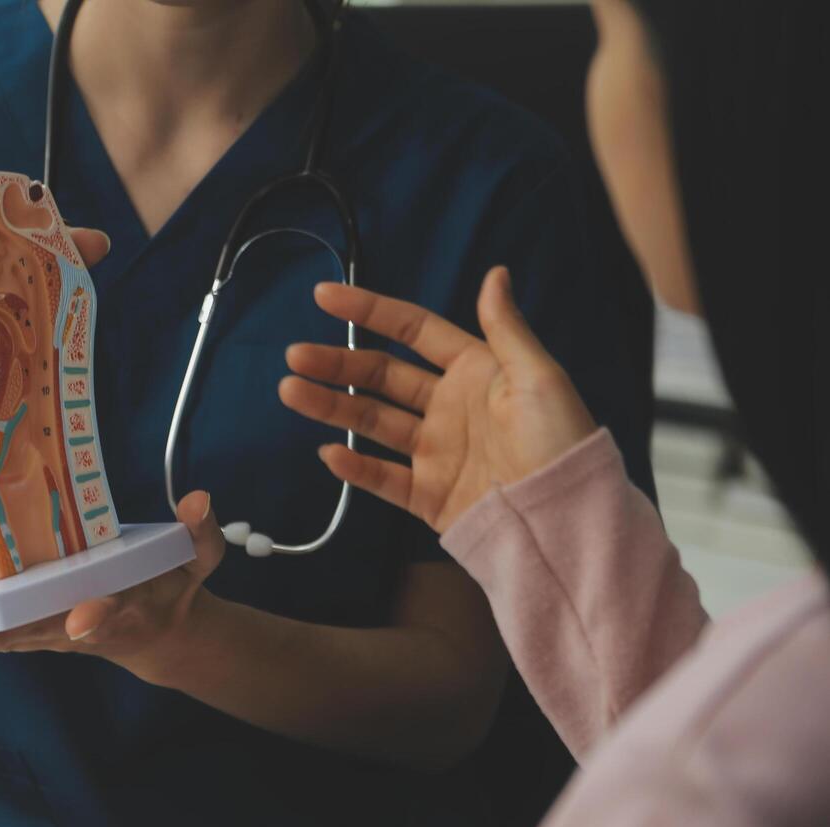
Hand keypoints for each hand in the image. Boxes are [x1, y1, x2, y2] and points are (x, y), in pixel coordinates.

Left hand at [0, 491, 224, 685]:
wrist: (158, 632)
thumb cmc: (171, 586)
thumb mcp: (197, 560)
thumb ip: (199, 533)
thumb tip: (199, 500)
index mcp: (128, 610)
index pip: (112, 616)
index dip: (99, 618)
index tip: (83, 620)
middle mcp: (84, 627)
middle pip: (41, 634)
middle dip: (3, 635)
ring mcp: (56, 634)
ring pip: (11, 640)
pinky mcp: (37, 633)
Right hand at [280, 267, 597, 534]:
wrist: (568, 519)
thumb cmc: (562, 442)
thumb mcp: (539, 377)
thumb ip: (506, 328)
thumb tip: (495, 273)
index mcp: (477, 372)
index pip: (412, 332)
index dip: (369, 312)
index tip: (324, 297)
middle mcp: (450, 408)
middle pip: (380, 377)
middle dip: (336, 363)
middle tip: (295, 356)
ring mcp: (437, 452)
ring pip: (371, 423)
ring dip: (331, 406)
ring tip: (291, 392)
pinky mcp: (430, 495)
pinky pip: (383, 478)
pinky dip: (354, 468)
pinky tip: (328, 453)